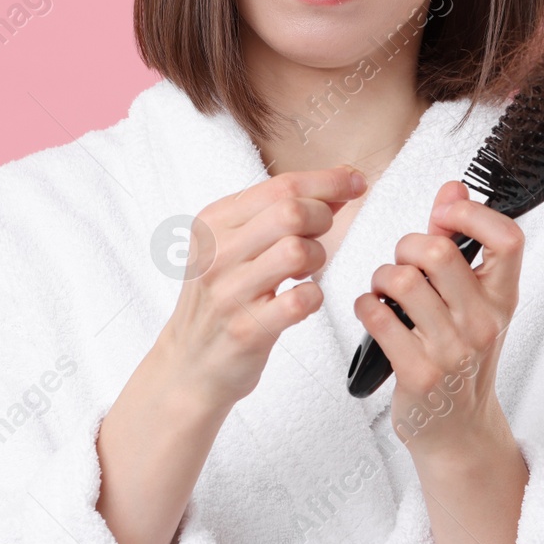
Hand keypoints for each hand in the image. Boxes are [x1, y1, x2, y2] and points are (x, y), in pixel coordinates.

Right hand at [159, 165, 365, 410]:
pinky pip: (301, 300)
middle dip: (322, 219)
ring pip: (298, 251)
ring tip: (305, 271)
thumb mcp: (234, 244)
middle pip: (291, 212)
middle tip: (320, 236)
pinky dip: (314, 297)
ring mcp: (230, 292)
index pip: (280, 186)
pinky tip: (302, 299)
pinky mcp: (248, 329)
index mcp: (214, 222)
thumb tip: (339, 183)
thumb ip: (280, 212)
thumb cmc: (220, 298)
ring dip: (318, 258)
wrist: (189, 362)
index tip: (354, 182)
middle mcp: (217, 253)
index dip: (327, 181)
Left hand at [353, 180, 523, 459]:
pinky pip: (378, 316)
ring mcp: (452, 351)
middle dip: (406, 244)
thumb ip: (462, 243)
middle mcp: (483, 323)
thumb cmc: (461, 356)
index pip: (508, 239)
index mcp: (501, 298)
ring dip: (382, 277)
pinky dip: (366, 306)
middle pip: (439, 251)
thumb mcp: (474, 301)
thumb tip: (453, 188)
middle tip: (402, 259)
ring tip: (385, 289)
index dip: (472, 214)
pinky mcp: (418, 373)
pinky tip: (373, 312)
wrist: (457, 428)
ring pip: (403, 281)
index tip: (446, 213)